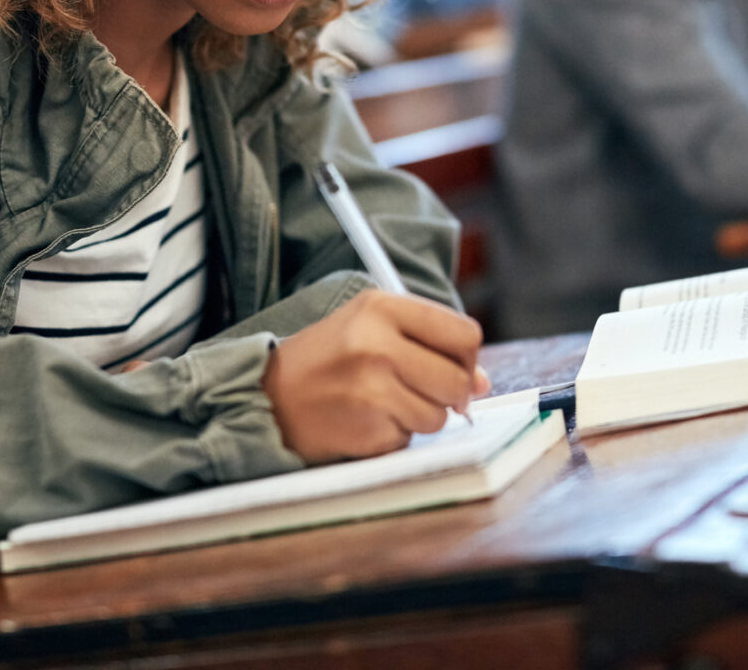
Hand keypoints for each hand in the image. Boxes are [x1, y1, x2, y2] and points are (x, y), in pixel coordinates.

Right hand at [263, 290, 487, 462]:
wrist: (265, 397)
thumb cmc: (325, 360)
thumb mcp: (370, 328)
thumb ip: (428, 343)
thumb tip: (482, 381)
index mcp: (381, 308)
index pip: (464, 334)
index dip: (468, 357)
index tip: (455, 366)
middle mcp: (377, 344)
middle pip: (458, 380)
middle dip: (450, 393)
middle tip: (421, 391)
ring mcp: (372, 389)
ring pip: (439, 416)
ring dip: (420, 416)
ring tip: (384, 403)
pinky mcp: (366, 429)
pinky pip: (409, 439)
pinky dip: (395, 436)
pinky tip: (367, 420)